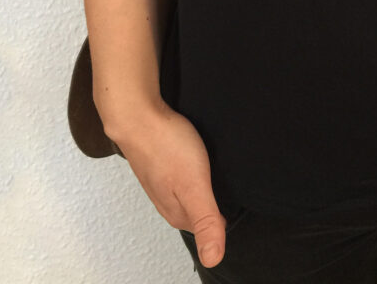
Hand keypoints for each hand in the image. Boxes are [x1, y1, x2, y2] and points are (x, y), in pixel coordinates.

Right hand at [106, 102, 228, 267]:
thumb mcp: (194, 186)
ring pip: (191, 192)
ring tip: (217, 171)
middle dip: (216, 200)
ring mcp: (163, 183)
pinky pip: (183, 174)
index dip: (226, 213)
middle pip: (200, 210)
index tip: (239, 199)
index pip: (210, 227)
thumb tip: (213, 260)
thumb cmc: (166, 147)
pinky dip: (194, 169)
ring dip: (205, 184)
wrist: (138, 116)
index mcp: (178, 213)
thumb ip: (205, 220)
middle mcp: (168, 202)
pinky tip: (198, 159)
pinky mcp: (162, 164)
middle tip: (231, 183)